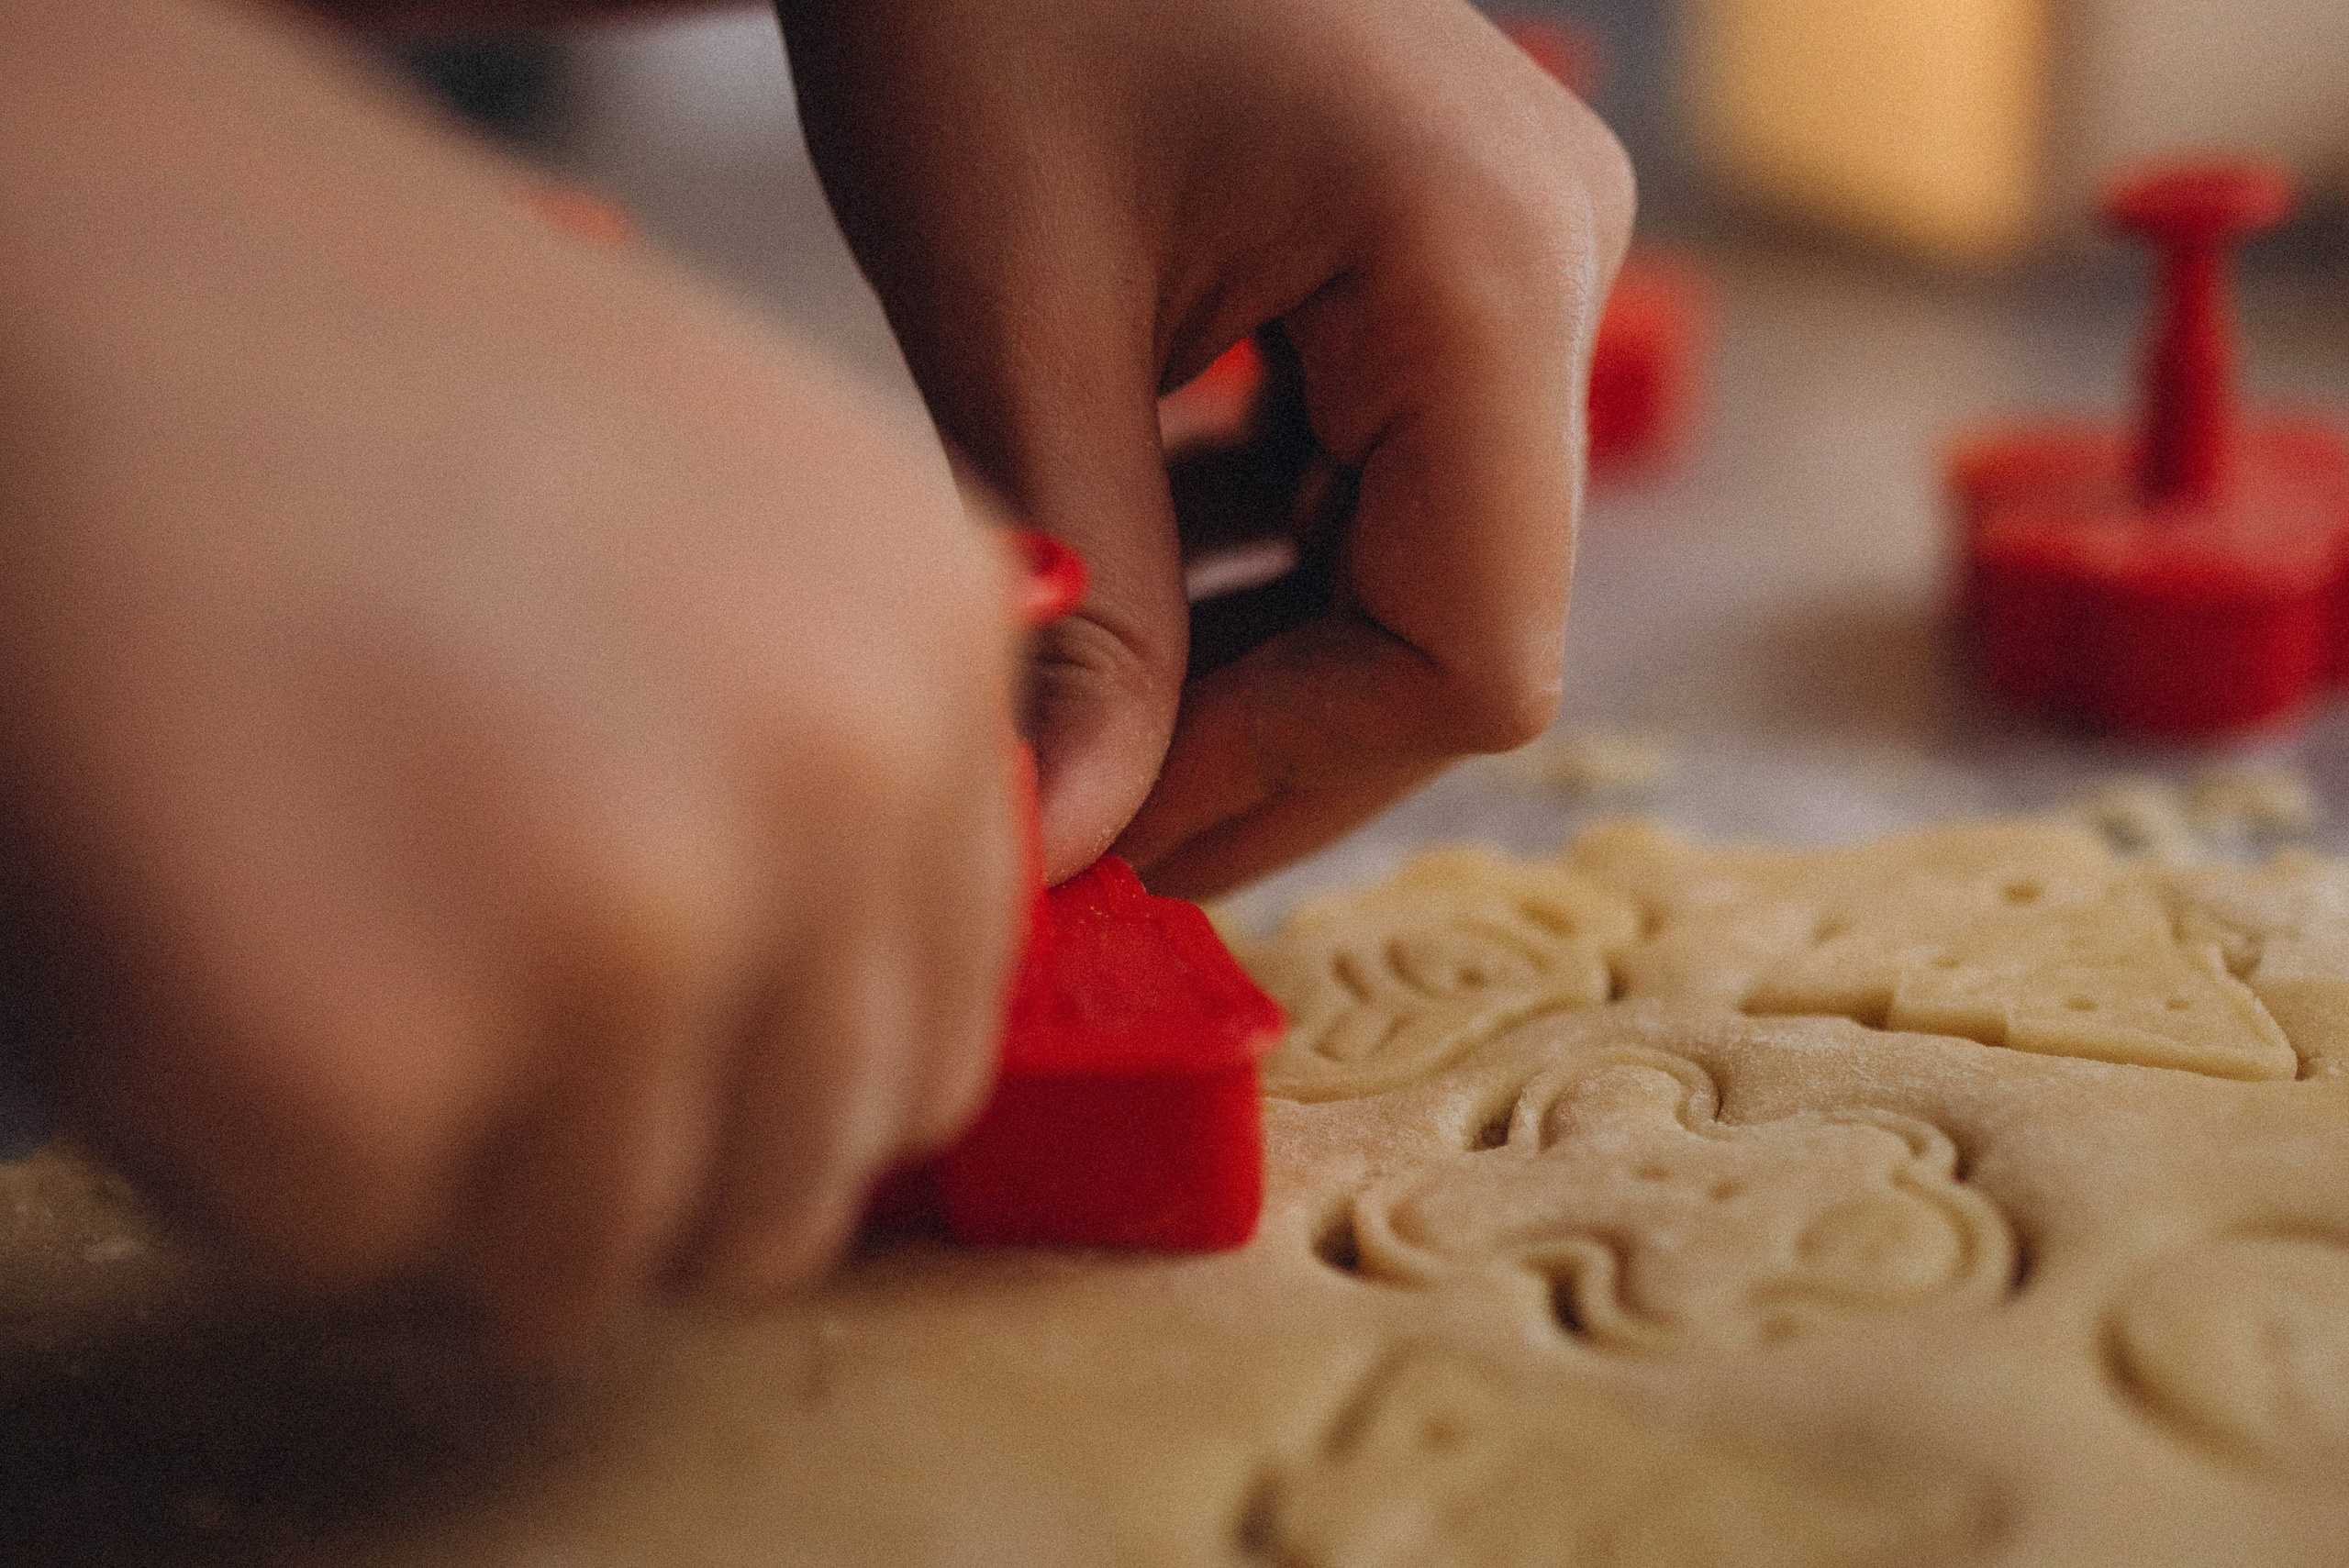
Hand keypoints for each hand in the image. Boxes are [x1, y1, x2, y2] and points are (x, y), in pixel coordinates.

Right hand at [0, 0, 1022, 1348]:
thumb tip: (858, 996)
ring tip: (326, 930)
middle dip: (631, 1167)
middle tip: (477, 1052)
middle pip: (782, 1188)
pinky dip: (249, 1141)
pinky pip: (345, 1233)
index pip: (929, 1054)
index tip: (671, 1079)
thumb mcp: (740, 504)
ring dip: (445, 1162)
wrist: (69, 258)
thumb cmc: (362, 376)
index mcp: (931, 660)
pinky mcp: (370, 1060)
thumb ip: (848, 743)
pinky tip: (206, 931)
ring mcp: (621, 935)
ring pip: (579, 1255)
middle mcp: (829, 797)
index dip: (778, 1098)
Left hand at [782, 0, 1633, 895]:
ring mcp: (1504, 253)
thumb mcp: (1014, 314)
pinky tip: (1129, 562)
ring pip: (1423, 557)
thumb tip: (1078, 842)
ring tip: (1085, 700)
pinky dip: (1258, 548)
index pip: (1475, 648)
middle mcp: (1546, 258)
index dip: (1292, 772)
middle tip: (1094, 817)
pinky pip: (1381, 466)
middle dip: (1273, 734)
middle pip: (1466, 620)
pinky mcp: (1432, 256)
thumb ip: (1077, 592)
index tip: (1114, 830)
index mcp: (1483, 266)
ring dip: (1257, 652)